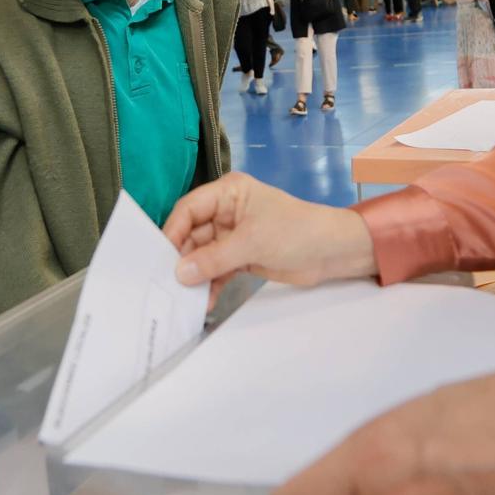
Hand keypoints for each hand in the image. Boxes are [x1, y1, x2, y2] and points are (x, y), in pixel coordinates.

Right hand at [163, 172, 377, 300]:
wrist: (334, 252)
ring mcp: (234, 235)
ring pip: (203, 255)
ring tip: (183, 297)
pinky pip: (217, 270)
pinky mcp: (242, 256)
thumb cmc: (296, 232)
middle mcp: (227, 211)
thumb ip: (213, 259)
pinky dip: (211, 284)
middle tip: (167, 283)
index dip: (173, 231)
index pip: (189, 209)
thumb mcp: (252, 242)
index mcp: (229, 193)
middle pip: (193, 234)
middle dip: (183, 258)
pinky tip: (204, 301)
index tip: (160, 258)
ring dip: (196, 275)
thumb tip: (180, 274)